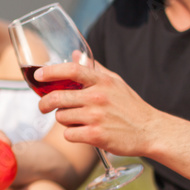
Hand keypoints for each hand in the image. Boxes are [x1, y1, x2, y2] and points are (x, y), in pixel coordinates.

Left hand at [34, 61, 158, 156]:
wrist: (150, 131)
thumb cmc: (130, 106)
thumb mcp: (115, 82)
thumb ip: (94, 68)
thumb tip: (76, 54)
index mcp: (102, 82)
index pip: (72, 69)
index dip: (51, 71)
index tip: (38, 75)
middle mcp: (98, 97)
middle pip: (57, 97)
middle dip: (44, 103)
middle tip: (42, 106)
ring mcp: (96, 117)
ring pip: (61, 117)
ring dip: (63, 120)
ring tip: (76, 120)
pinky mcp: (96, 135)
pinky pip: (68, 134)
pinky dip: (72, 134)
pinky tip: (83, 132)